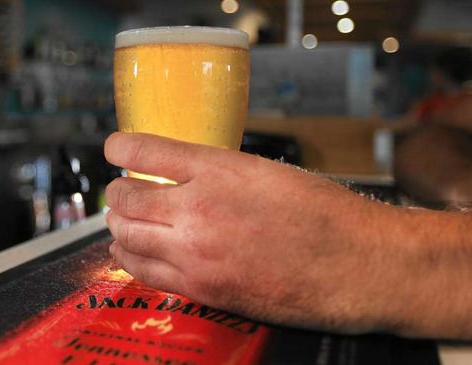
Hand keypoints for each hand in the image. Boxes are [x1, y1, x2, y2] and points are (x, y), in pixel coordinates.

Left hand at [104, 132, 405, 333]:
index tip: (114, 148)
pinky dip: (130, 256)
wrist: (357, 266)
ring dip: (119, 224)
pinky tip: (132, 251)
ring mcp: (196, 253)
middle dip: (118, 192)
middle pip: (126, 198)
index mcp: (220, 170)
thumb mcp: (269, 173)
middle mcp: (199, 209)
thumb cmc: (326, 216)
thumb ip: (220, 173)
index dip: (121, 148)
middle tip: (122, 190)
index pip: (146, 151)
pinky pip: (143, 272)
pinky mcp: (202, 289)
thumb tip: (184, 175)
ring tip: (124, 220)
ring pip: (126, 235)